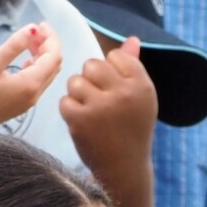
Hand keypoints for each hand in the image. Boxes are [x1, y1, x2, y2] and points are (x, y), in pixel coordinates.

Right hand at [0, 23, 61, 134]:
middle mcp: (35, 95)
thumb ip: (14, 44)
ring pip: (46, 75)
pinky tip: (25, 61)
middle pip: (54, 66)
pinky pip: (38, 84)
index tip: (40, 24)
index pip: (54, 57)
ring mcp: (29, 102)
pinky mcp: (21, 106)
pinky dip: (37, 68)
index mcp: (31, 83)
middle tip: (35, 31)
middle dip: (48, 46)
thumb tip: (33, 28)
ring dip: (42, 57)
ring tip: (29, 42)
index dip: (51, 38)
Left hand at [60, 37, 157, 176]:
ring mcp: (100, 106)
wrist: (124, 167)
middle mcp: (123, 93)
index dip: (109, 72)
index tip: (112, 90)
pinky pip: (64, 101)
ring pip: (75, 81)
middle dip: (90, 79)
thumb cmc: (131, 130)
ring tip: (88, 110)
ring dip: (77, 94)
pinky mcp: (80, 120)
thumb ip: (133, 68)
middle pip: (91, 64)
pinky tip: (80, 121)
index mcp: (141, 84)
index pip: (115, 56)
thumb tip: (132, 38)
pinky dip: (69, 110)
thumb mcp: (140, 98)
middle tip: (97, 99)